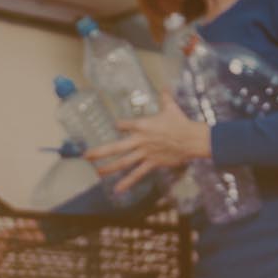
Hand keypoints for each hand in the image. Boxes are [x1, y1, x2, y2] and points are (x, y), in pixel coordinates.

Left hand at [91, 99, 209, 194]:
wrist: (191, 139)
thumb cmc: (181, 122)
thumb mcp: (171, 107)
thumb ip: (164, 98)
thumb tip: (164, 87)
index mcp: (142, 125)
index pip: (124, 125)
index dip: (120, 125)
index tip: (117, 126)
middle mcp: (140, 140)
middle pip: (116, 146)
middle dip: (100, 151)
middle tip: (86, 155)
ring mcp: (145, 153)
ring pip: (124, 161)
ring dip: (109, 167)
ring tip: (97, 172)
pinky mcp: (152, 163)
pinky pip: (138, 174)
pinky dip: (128, 182)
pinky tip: (117, 189)